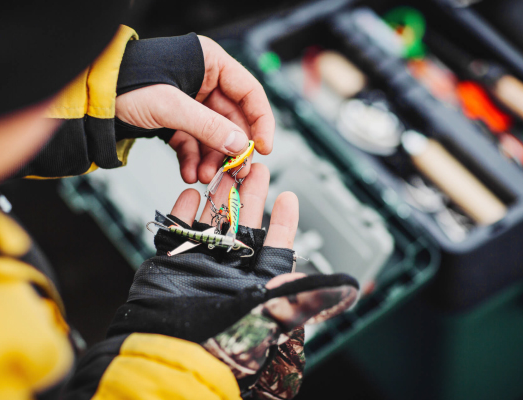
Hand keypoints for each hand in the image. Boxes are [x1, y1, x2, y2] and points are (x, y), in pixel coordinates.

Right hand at [109, 164, 358, 397]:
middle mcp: (230, 271)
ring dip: (219, 196)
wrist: (177, 344)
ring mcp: (199, 265)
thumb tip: (351, 287)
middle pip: (242, 225)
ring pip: (211, 222)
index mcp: (256, 280)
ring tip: (226, 171)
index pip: (275, 246)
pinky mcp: (172, 263)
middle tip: (254, 168)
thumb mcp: (278, 306)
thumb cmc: (227, 330)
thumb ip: (310, 291)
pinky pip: (177, 231)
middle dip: (249, 195)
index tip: (289, 196)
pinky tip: (190, 192)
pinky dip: (183, 211)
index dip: (283, 221)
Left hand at [115, 36, 274, 183]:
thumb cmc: (126, 85)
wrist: (91, 99)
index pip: (249, 92)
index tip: (262, 149)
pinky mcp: (175, 119)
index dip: (260, 121)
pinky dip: (192, 159)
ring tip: (206, 177)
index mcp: (210, 63)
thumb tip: (240, 145)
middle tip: (235, 172)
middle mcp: (203, 81)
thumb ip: (208, 126)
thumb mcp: (170, 106)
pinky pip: (192, 142)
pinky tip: (189, 173)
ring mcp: (189, 102)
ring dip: (211, 158)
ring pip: (212, 134)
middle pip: (232, 119)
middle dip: (231, 148)